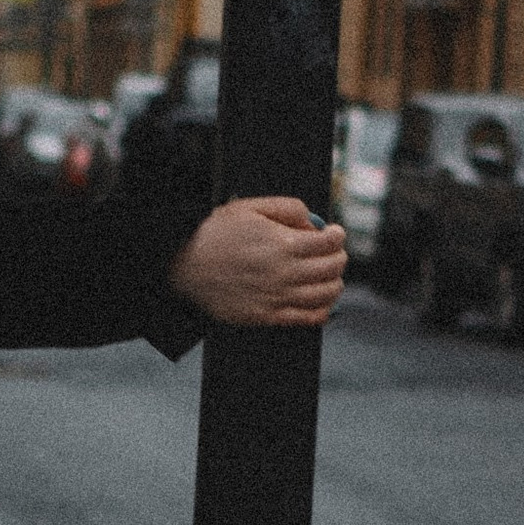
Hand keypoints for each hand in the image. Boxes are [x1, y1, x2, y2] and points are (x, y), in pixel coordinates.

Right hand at [170, 195, 346, 329]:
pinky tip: (321, 301)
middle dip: (339, 257)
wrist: (184, 266)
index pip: (330, 243)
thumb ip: (287, 208)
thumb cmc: (215, 233)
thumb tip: (314, 223)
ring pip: (326, 294)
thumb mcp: (250, 207)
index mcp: (283, 244)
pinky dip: (323, 310)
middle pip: (333, 268)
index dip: (338, 236)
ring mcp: (278, 297)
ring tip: (330, 275)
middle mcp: (285, 273)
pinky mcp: (268, 317)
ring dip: (335, 283)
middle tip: (334, 253)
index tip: (335, 233)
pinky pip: (309, 318)